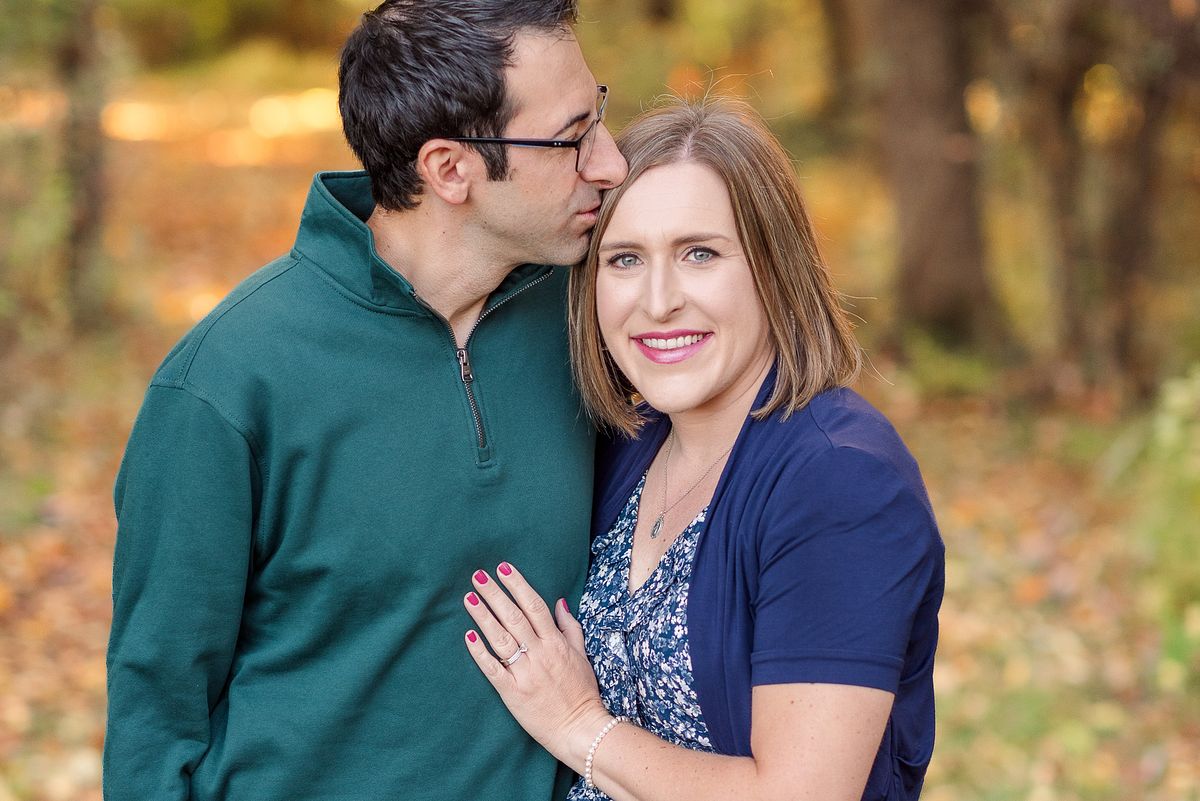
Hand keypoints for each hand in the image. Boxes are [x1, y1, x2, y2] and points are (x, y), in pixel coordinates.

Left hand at [463, 562, 611, 768]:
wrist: (579, 728)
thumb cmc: (582, 692)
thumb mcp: (581, 655)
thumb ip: (569, 627)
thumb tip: (559, 602)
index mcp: (556, 643)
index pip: (534, 606)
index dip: (518, 585)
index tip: (503, 568)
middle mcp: (540, 654)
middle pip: (514, 617)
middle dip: (495, 594)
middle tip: (478, 575)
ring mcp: (525, 673)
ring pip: (501, 639)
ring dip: (483, 617)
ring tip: (469, 598)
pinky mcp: (512, 692)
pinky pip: (493, 669)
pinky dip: (480, 653)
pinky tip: (468, 637)